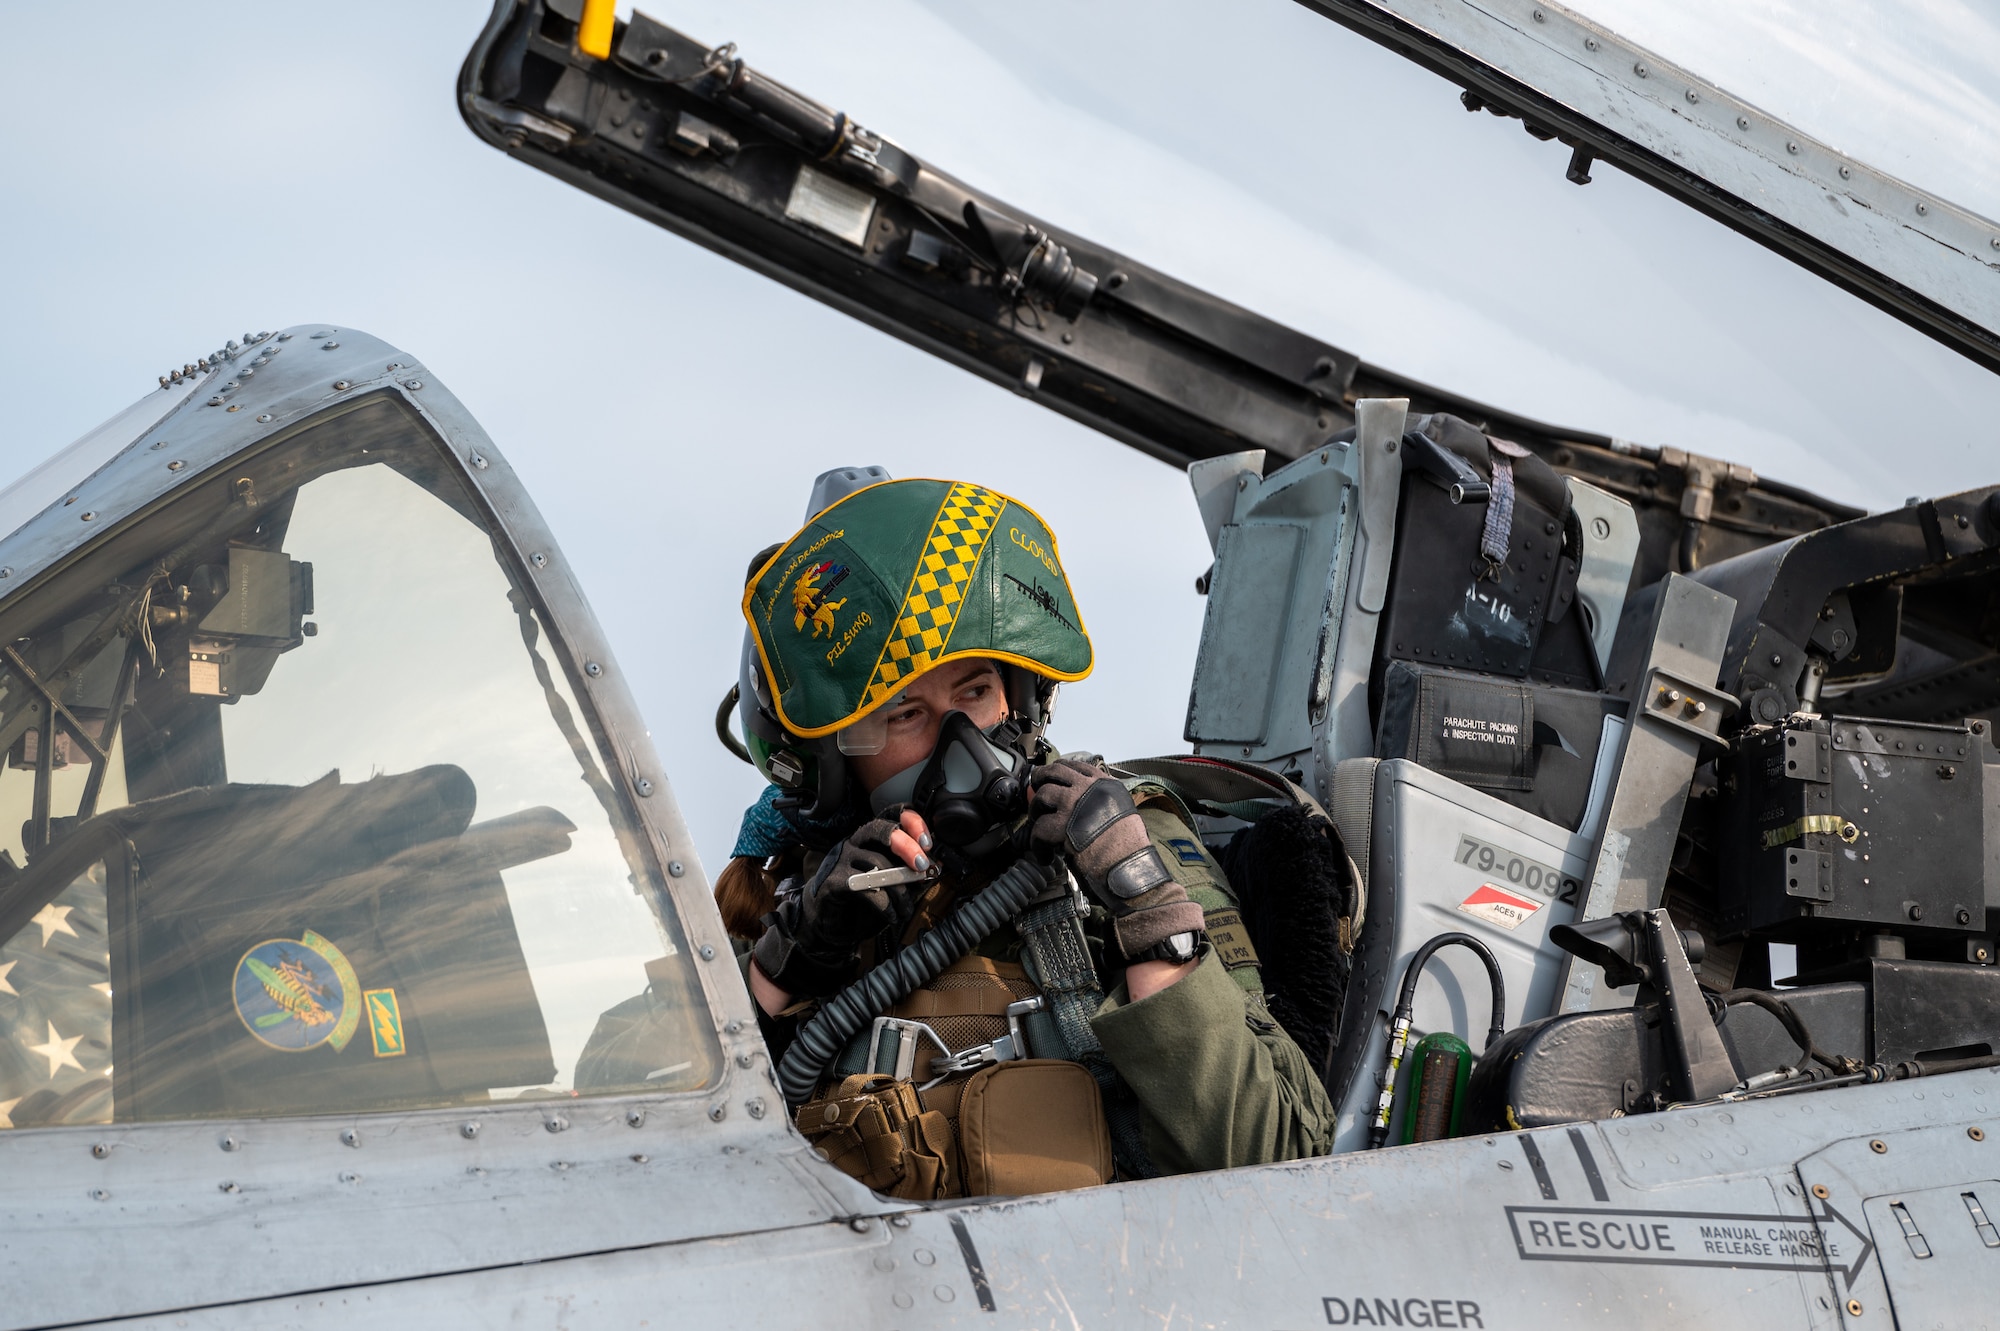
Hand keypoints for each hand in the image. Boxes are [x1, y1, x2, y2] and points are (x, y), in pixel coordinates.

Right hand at [751, 811, 930, 999]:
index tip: (928, 844)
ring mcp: (842, 860)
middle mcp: (855, 843)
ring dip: (900, 890)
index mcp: (871, 838)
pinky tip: (892, 916)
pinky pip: (865, 888)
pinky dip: (885, 905)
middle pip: (881, 830)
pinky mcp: (834, 881)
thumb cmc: (862, 898)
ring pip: (877, 864)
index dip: (912, 823)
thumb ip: (910, 871)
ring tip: (906, 908)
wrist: (827, 922)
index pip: (891, 814)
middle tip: (922, 866)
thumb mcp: (891, 882)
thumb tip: (936, 865)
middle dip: (907, 846)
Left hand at [1028, 760, 1203, 961]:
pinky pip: (1038, 829)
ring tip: (1037, 826)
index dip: (1058, 770)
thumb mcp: (1121, 815)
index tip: (1050, 777)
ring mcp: (1076, 805)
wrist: (1132, 870)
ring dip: (1035, 812)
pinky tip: (1045, 856)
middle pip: (1054, 772)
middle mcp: (1090, 789)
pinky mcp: (1064, 826)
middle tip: (1034, 791)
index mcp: (1107, 785)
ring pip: (1042, 797)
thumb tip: (1076, 807)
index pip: (1077, 766)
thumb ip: (1100, 805)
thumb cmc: (1129, 850)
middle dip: (1039, 780)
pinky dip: (1037, 844)